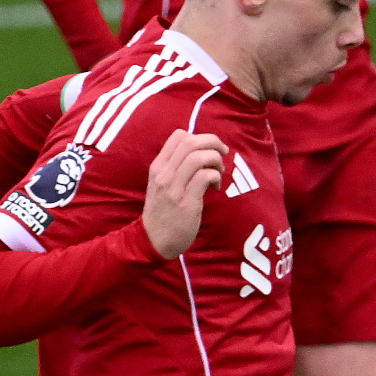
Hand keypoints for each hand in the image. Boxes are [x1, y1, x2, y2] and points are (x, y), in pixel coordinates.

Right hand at [142, 129, 228, 257]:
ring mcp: (174, 188)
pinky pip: (205, 176)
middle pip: (190, 142)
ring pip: (199, 157)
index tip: (210, 149)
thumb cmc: (162, 212)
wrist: (153, 240)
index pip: (179, 136)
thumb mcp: (161, 184)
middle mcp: (164, 174)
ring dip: (216, 160)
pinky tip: (215, 187)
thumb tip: (199, 153)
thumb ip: (175, 168)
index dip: (200, 137)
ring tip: (219, 173)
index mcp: (158, 166)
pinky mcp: (186, 202)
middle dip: (212, 143)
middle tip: (222, 155)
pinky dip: (216, 177)